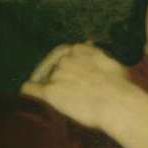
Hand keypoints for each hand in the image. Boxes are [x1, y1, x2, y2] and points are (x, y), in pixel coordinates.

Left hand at [21, 43, 137, 131]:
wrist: (118, 104)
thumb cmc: (122, 86)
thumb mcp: (112, 62)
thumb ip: (97, 53)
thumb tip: (91, 44)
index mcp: (80, 49)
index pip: (64, 52)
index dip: (63, 62)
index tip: (63, 68)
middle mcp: (66, 59)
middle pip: (52, 64)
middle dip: (50, 72)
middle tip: (46, 80)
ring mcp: (57, 74)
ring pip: (43, 77)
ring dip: (44, 84)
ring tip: (44, 94)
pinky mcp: (50, 92)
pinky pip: (31, 88)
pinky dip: (28, 90)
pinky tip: (25, 93)